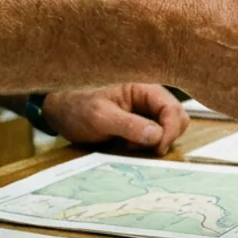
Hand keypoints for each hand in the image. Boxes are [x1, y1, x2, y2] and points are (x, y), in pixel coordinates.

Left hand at [43, 84, 188, 153]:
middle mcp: (149, 99)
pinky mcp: (140, 126)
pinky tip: (127, 147)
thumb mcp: (99, 116)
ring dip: (155, 144)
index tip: (157, 149)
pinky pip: (155, 138)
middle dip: (166, 137)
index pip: (173, 109)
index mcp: (144, 88)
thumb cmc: (76, 107)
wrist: (59, 112)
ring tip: (130, 146)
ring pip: (169, 130)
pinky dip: (147, 147)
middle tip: (142, 149)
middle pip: (178, 119)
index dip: (170, 130)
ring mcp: (146, 113)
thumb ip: (129, 125)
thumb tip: (157, 136)